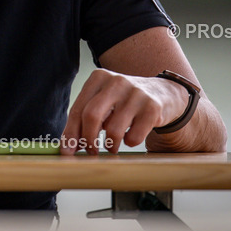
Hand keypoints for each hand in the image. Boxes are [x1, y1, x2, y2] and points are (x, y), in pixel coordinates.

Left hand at [61, 69, 187, 154]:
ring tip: (112, 146)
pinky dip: (129, 143)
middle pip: (92, 116)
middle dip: (88, 140)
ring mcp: (136, 93)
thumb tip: (67, 147)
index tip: (67, 151)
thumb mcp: (103, 103)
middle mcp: (116, 81)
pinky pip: (133, 137)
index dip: (70, 133)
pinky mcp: (152, 107)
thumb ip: (84, 120)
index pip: (77, 109)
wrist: (162, 93)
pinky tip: (131, 136)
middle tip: (91, 152)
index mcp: (98, 78)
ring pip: (113, 130)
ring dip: (110, 145)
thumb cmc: (124, 102)